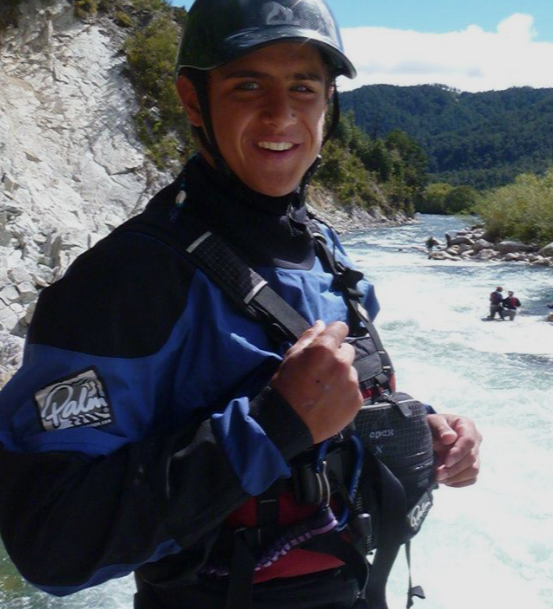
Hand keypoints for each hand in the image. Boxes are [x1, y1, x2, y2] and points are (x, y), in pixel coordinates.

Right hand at [271, 320, 361, 443]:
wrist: (288, 423)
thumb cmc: (286, 386)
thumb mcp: (291, 357)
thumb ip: (308, 337)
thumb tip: (322, 324)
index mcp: (324, 349)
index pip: (340, 328)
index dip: (334, 333)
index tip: (329, 341)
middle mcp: (342, 363)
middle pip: (348, 350)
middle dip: (337, 356)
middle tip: (322, 370)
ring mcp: (351, 382)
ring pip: (351, 371)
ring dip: (341, 375)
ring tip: (325, 389)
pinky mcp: (357, 400)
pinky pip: (354, 389)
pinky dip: (344, 392)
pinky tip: (330, 400)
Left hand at [427, 413, 481, 487]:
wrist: (430, 435)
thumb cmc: (431, 426)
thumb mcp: (432, 422)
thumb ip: (440, 427)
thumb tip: (450, 438)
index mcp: (467, 425)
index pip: (468, 441)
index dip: (458, 453)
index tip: (446, 462)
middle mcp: (475, 439)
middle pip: (471, 458)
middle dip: (454, 468)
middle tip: (437, 474)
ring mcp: (475, 454)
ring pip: (473, 471)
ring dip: (455, 477)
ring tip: (439, 478)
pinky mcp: (472, 466)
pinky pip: (471, 479)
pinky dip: (458, 482)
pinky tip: (445, 480)